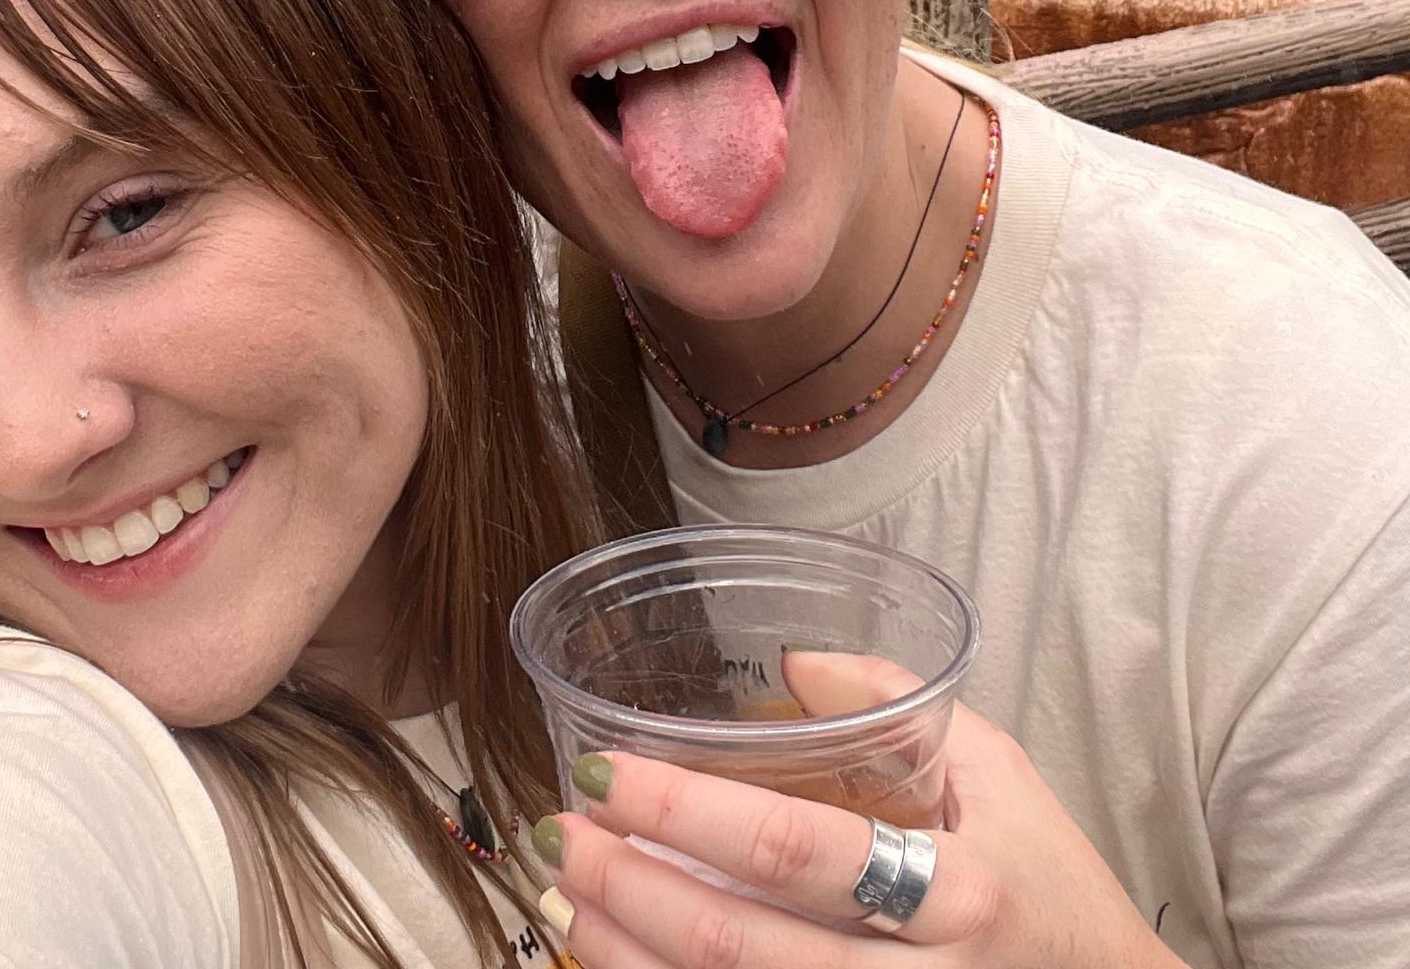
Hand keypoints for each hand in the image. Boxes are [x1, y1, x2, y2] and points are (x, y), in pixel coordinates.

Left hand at [532, 656, 1184, 968]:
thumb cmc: (1048, 887)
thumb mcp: (1001, 774)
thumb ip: (896, 704)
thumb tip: (789, 664)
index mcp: (955, 894)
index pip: (795, 849)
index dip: (687, 814)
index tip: (604, 774)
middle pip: (742, 947)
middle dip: (630, 890)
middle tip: (557, 834)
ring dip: (628, 958)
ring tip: (563, 896)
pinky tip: (616, 960)